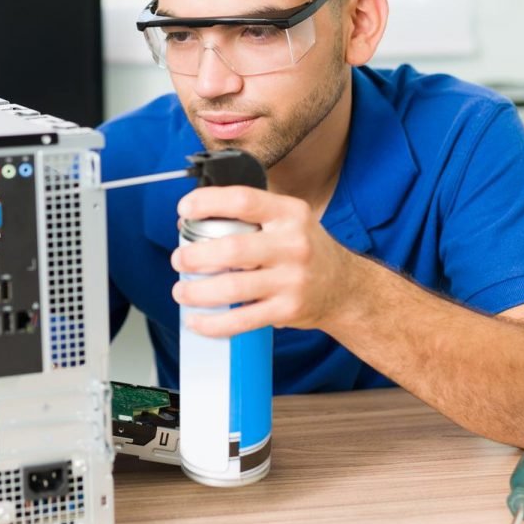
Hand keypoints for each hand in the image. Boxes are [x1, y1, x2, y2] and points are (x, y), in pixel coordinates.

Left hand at [170, 185, 356, 336]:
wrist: (345, 288)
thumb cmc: (306, 250)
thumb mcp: (288, 220)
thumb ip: (250, 215)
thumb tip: (194, 221)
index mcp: (289, 214)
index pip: (243, 200)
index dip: (207, 203)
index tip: (184, 210)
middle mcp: (293, 244)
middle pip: (232, 249)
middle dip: (195, 256)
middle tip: (179, 260)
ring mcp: (292, 279)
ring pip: (233, 287)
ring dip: (197, 291)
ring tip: (181, 291)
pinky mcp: (288, 310)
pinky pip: (242, 320)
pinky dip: (213, 323)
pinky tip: (197, 320)